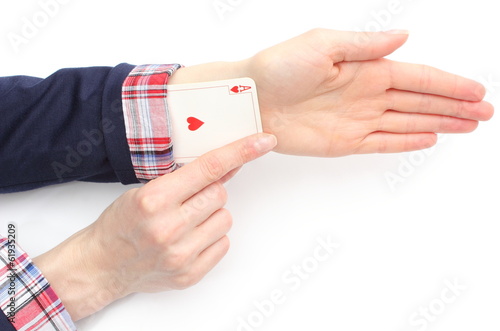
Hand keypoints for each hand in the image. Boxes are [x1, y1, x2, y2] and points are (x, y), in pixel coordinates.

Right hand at [33, 133, 276, 320]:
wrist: (102, 265)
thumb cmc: (121, 224)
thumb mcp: (145, 191)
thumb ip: (186, 180)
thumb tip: (227, 166)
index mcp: (154, 200)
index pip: (209, 168)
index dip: (240, 151)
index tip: (264, 141)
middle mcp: (169, 228)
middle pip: (220, 194)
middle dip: (209, 193)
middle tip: (187, 201)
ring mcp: (180, 254)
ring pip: (226, 218)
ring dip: (212, 216)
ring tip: (187, 222)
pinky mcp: (189, 274)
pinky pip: (223, 244)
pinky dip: (211, 238)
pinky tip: (189, 239)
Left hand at [169, 29, 493, 156]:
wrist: (250, 100)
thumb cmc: (278, 67)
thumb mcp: (322, 44)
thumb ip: (365, 45)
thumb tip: (402, 37)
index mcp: (365, 68)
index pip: (417, 77)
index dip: (448, 84)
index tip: (475, 91)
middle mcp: (366, 94)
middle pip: (420, 101)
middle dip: (453, 106)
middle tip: (484, 113)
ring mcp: (357, 119)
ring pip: (407, 123)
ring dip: (438, 124)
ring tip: (467, 126)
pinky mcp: (344, 142)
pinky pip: (382, 142)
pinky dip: (405, 143)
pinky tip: (427, 140)